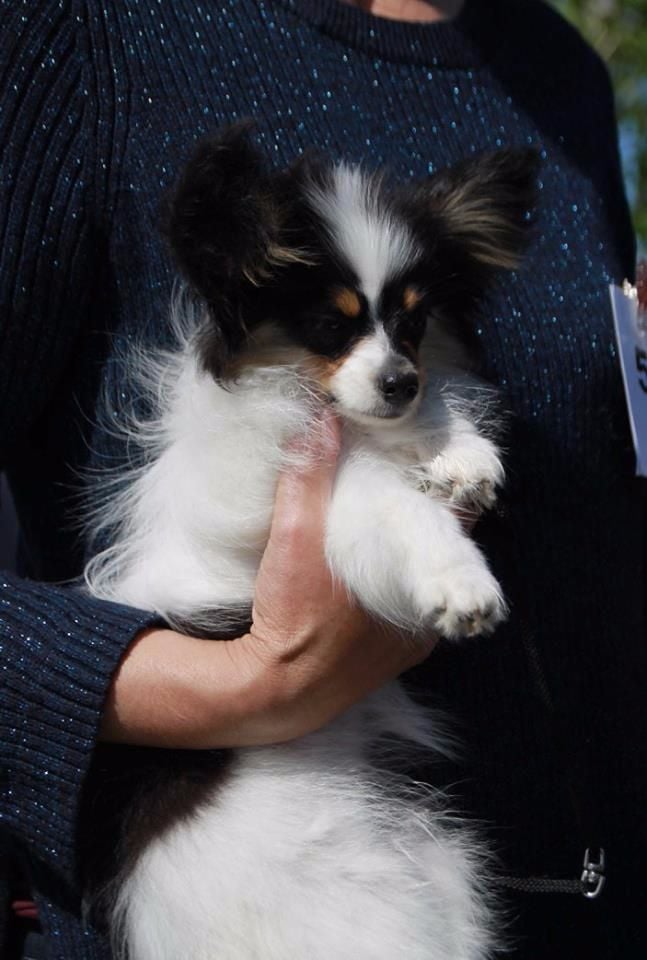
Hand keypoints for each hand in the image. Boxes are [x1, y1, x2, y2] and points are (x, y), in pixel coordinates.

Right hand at [100, 410, 435, 748]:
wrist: (277, 693)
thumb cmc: (290, 617)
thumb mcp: (293, 537)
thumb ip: (309, 477)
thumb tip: (322, 420)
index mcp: (416, 580)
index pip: (454, 519)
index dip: (444, 484)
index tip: (428, 458)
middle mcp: (429, 612)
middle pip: (444, 546)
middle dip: (427, 511)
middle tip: (405, 477)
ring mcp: (417, 637)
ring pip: (429, 577)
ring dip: (415, 547)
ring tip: (392, 513)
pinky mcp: (399, 654)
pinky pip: (414, 603)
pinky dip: (402, 578)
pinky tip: (378, 563)